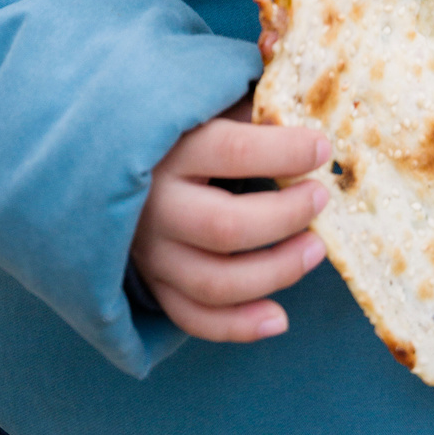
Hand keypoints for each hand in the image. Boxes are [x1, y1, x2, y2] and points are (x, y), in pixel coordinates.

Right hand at [131, 106, 331, 341]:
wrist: (110, 164)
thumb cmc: (180, 130)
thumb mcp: (205, 108)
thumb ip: (251, 114)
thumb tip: (311, 129)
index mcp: (169, 150)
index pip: (233, 152)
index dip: (284, 152)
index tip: (323, 147)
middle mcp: (155, 206)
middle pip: (226, 227)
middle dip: (286, 217)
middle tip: (322, 197)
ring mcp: (152, 253)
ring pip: (215, 283)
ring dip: (276, 272)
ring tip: (317, 249)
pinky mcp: (154, 284)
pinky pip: (194, 318)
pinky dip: (239, 326)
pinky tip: (280, 317)